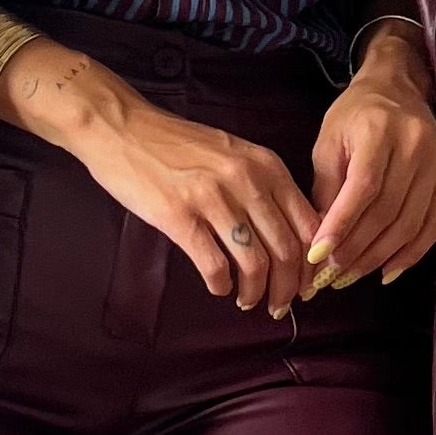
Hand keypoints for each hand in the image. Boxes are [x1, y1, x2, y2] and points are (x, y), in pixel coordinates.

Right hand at [0, 42, 324, 314]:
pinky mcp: (179, 215)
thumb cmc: (177, 145)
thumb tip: (289, 237)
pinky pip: (214, 263)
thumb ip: (264, 187)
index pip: (307, 225)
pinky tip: (218, 287)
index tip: (305, 286)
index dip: (311, 265)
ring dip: (254, 292)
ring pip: (254, 263)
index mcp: (267, 166)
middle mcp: (246, 180)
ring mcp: (213, 197)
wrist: (124, 128)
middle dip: (287, 288)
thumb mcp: (234, 155)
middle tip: (279, 306)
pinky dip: (221, 284)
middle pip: (286, 250)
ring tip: (247, 300)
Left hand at [300, 26, 435, 293]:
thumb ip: (325, 189)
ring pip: (410, 224)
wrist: (397, 89)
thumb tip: (319, 241)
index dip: (341, 225)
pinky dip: (411, 254)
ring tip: (350, 277)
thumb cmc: (354, 116)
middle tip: (330, 275)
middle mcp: (415, 145)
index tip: (318, 256)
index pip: (363, 187)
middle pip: (387, 211)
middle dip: (356, 249)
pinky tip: (387, 271)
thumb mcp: (328, 143)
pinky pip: (434, 226)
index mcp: (380, 129)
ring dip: (378, 257)